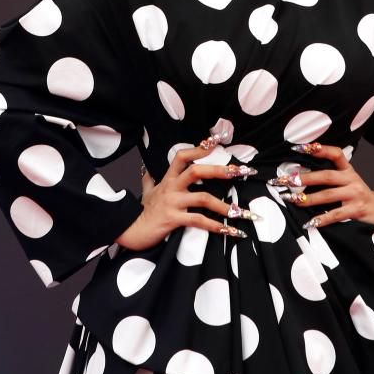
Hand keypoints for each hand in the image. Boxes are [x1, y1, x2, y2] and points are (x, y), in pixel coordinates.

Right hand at [115, 144, 258, 250]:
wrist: (130, 231)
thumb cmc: (142, 211)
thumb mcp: (146, 192)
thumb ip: (149, 180)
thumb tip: (146, 170)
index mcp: (168, 179)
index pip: (182, 156)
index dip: (199, 148)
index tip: (216, 141)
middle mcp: (172, 188)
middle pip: (197, 171)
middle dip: (220, 171)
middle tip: (241, 172)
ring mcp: (173, 203)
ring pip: (203, 198)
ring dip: (225, 206)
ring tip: (243, 213)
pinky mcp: (174, 219)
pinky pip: (199, 221)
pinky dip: (216, 226)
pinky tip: (230, 231)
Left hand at [279, 144, 373, 229]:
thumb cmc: (357, 194)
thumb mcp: (348, 180)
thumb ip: (330, 176)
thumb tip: (298, 175)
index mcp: (348, 170)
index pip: (336, 153)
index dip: (320, 149)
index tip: (301, 147)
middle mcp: (352, 179)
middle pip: (326, 176)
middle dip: (304, 178)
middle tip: (287, 180)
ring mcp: (355, 195)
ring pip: (328, 195)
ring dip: (308, 198)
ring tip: (292, 200)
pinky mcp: (357, 210)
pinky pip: (336, 214)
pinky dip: (322, 219)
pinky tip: (309, 222)